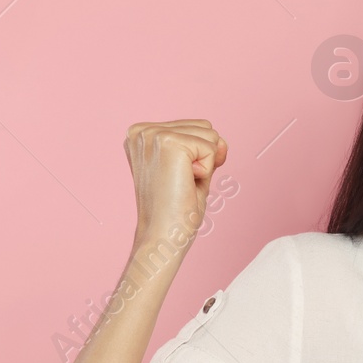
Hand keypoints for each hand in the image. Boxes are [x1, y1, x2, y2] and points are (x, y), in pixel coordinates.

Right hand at [124, 119, 228, 246]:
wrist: (162, 236)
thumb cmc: (175, 210)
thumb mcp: (190, 169)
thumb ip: (204, 148)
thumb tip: (221, 140)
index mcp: (140, 134)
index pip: (194, 128)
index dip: (200, 156)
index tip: (177, 179)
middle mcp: (141, 130)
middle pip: (204, 127)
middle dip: (205, 158)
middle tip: (181, 184)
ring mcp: (153, 134)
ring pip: (210, 135)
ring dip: (206, 165)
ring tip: (181, 184)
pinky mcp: (167, 142)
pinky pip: (211, 147)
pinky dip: (207, 170)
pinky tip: (185, 183)